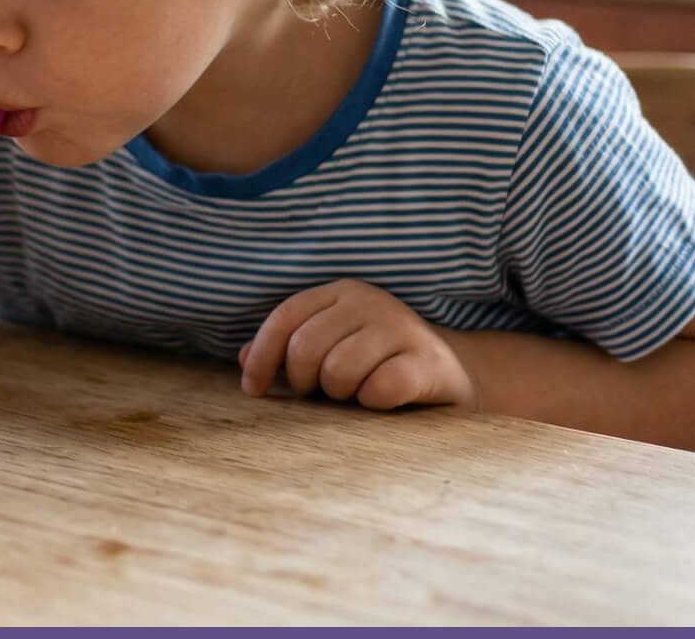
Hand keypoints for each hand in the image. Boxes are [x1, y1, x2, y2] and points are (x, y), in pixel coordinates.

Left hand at [238, 280, 474, 409]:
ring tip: (358, 392)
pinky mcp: (429, 360)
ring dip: (342, 394)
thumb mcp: (333, 347)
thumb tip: (241, 357)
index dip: (261, 356)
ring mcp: (402, 327)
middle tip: (324, 392)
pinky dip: (373, 401)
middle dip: (305, 382)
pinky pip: (379, 388)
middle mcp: (370, 301)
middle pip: (305, 348)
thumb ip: (289, 349)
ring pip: (339, 371)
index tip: (253, 390)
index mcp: (341, 292)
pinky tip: (383, 399)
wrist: (454, 374)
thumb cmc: (379, 362)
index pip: (285, 318)